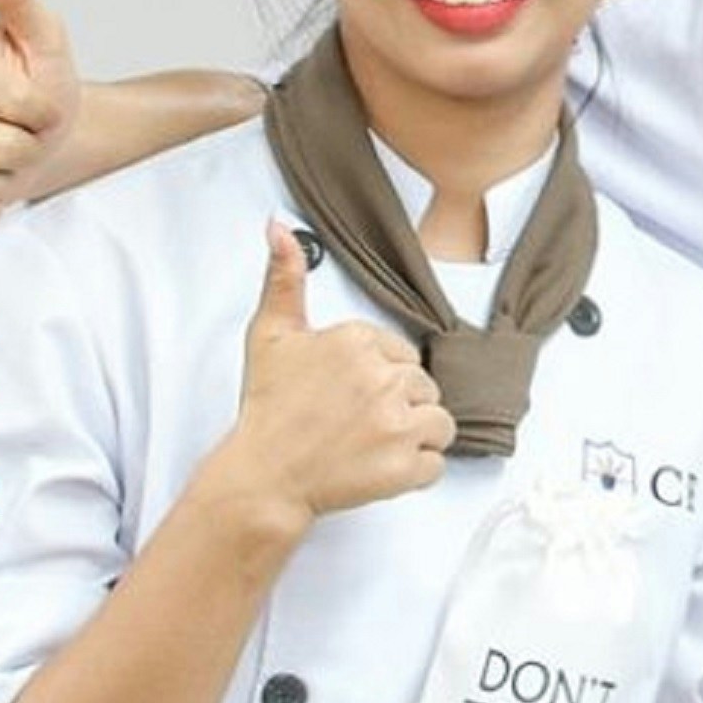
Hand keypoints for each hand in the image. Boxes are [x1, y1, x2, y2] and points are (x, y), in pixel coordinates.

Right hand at [0, 0, 74, 233]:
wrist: (28, 132)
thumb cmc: (36, 82)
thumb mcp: (43, 38)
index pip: (24, 104)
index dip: (49, 112)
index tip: (40, 100)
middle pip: (2, 151)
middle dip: (30, 149)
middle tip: (22, 132)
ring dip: (8, 181)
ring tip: (3, 156)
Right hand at [212, 227, 454, 530]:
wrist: (263, 475)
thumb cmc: (267, 407)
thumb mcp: (271, 334)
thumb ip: (284, 279)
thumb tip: (279, 228)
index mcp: (358, 341)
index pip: (402, 354)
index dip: (382, 376)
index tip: (354, 392)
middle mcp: (383, 378)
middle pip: (425, 387)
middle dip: (401, 404)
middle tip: (363, 421)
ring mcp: (396, 424)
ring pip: (440, 423)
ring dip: (417, 436)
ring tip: (378, 444)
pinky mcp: (403, 468)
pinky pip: (436, 465)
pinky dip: (416, 471)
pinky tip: (384, 466)